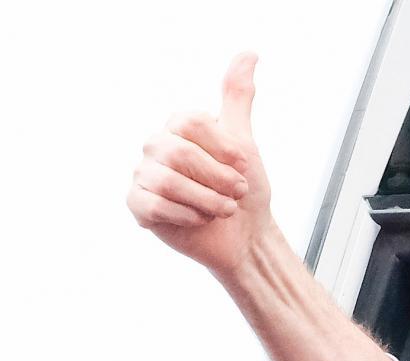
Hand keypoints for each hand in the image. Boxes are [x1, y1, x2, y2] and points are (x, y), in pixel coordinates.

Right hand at [129, 54, 272, 279]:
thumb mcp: (244, 141)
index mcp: (177, 129)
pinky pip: (155, 206)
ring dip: (207, 201)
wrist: (245, 236)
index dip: (224, 149)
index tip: (244, 167)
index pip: (191, 123)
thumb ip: (238, 98)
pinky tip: (201, 220)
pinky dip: (188, 217)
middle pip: (178, 152)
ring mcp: (144, 175)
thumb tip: (249, 54)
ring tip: (222, 210)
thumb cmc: (244, 190)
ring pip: (167, 181)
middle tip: (236, 193)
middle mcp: (155, 147)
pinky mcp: (139, 206)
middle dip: (218, 178)